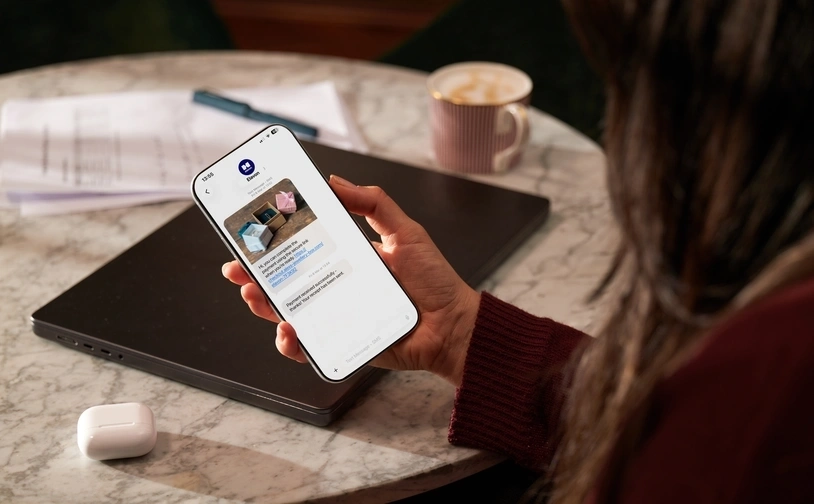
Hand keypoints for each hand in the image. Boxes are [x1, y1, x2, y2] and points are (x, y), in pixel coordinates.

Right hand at [222, 175, 479, 385]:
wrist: (453, 325)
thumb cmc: (433, 280)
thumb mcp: (405, 232)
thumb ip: (373, 204)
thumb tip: (334, 180)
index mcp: (345, 258)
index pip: (301, 247)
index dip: (272, 240)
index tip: (249, 229)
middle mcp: (335, 287)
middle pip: (284, 280)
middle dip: (253, 273)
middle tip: (236, 264)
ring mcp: (335, 317)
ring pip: (286, 312)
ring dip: (263, 304)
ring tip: (253, 292)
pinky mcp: (341, 344)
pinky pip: (307, 347)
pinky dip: (291, 342)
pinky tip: (289, 329)